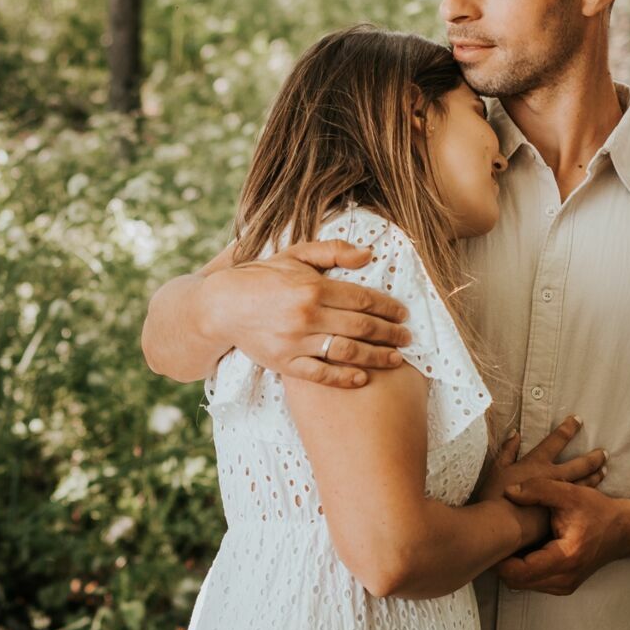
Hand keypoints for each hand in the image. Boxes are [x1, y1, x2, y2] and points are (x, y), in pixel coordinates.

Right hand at [201, 239, 412, 389]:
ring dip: (376, 356)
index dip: (387, 307)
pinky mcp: (284, 363)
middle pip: (361, 327)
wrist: (220, 306)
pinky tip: (362, 378)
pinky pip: (320, 375)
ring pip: (347, 351)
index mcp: (312, 287)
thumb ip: (332, 251)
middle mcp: (307, 315)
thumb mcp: (294, 254)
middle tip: (408, 338)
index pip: (362, 299)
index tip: (403, 313)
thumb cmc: (261, 277)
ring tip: (395, 359)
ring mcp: (296, 342)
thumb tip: (369, 254)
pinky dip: (343, 378)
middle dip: (390, 333)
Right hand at [474, 416, 607, 504]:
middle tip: (603, 452)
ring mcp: (561, 496)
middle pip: (580, 464)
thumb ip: (507, 451)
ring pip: (585, 483)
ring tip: (604, 470)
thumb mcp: (497, 469)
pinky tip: (595, 495)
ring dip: (596, 476)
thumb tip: (515, 433)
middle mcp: (554, 476)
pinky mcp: (563, 514)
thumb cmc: (495, 496)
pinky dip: (590, 495)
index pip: (556, 441)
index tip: (577, 420)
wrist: (503, 526)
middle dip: (592, 457)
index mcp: (538, 463)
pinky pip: (581, 501)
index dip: (567, 429)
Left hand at [496, 477, 629, 594]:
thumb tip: (508, 491)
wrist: (626, 530)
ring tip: (503, 542)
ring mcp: (564, 586)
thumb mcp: (570, 493)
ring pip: (522, 584)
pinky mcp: (563, 585)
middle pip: (516, 581)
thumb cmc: (599, 511)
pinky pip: (533, 582)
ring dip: (510, 567)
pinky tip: (519, 548)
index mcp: (565, 558)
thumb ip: (538, 489)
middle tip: (490, 539)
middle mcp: (564, 579)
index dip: (498, 558)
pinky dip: (522, 569)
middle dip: (500, 563)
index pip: (518, 571)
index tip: (489, 537)